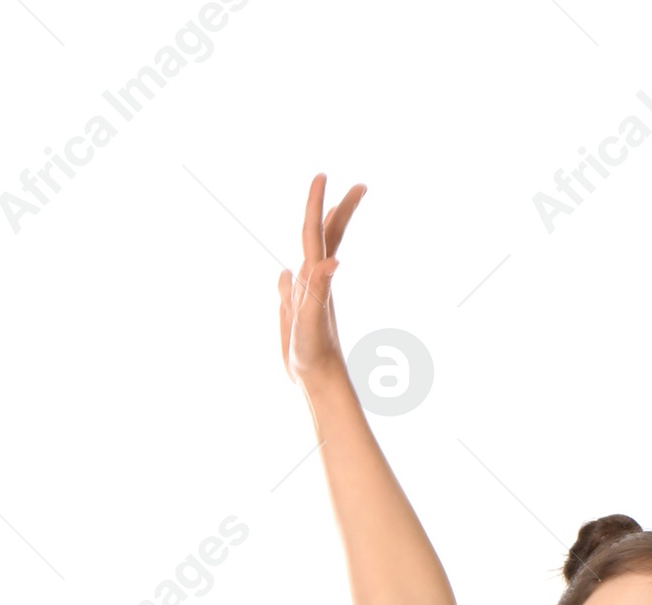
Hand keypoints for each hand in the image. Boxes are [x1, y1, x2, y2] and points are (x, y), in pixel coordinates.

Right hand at [278, 172, 366, 385]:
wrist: (318, 381)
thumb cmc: (314, 356)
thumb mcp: (312, 320)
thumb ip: (319, 289)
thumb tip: (332, 261)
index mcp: (315, 278)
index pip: (317, 232)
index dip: (318, 204)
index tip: (325, 175)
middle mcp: (315, 281)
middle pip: (327, 237)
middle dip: (340, 209)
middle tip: (361, 186)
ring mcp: (310, 294)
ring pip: (316, 254)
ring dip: (324, 231)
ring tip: (331, 212)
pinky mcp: (302, 310)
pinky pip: (299, 283)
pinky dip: (298, 270)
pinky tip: (291, 273)